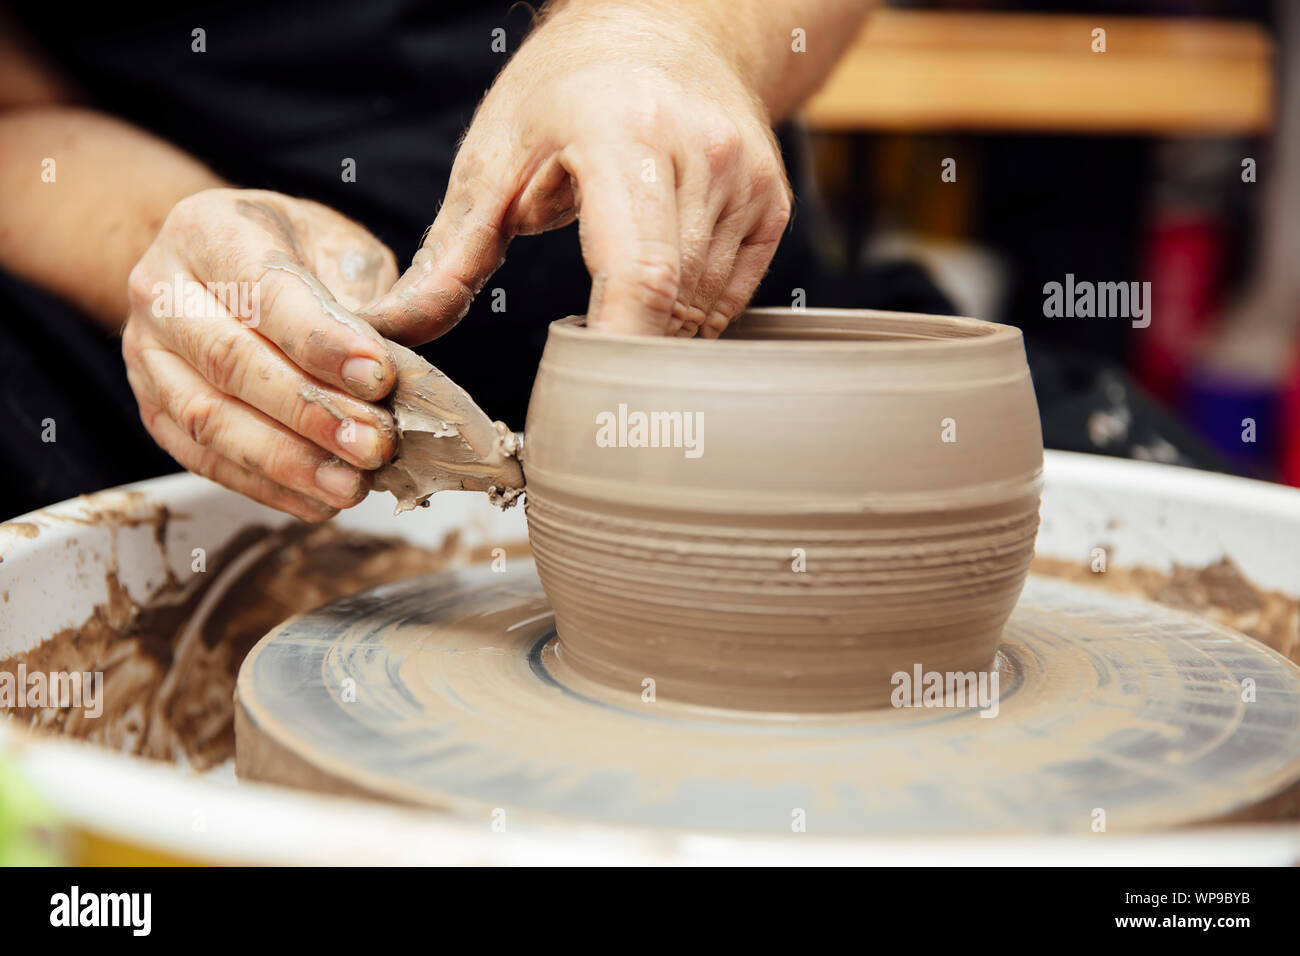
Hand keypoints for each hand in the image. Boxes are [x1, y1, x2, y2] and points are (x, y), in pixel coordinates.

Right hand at [123, 188, 400, 520]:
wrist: (218, 269)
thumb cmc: (292, 255)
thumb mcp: (344, 249)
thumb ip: (381, 295)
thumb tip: (415, 344)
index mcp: (209, 230)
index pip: (266, 290)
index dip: (324, 341)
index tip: (379, 377)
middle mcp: (162, 289)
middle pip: (231, 361)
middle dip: (312, 412)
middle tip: (376, 443)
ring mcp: (147, 355)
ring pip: (210, 419)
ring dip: (289, 461)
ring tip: (352, 484)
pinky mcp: (153, 410)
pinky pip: (203, 459)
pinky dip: (265, 486)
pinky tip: (317, 499)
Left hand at [365, 3, 792, 340]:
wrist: (661, 31)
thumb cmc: (566, 92)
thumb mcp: (495, 158)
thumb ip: (450, 254)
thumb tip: (395, 326)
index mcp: (626, 134)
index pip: (639, 275)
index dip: (616, 352)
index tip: (583, 407)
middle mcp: (703, 153)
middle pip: (672, 305)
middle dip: (624, 357)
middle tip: (578, 379)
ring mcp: (748, 180)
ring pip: (704, 310)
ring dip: (654, 338)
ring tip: (609, 311)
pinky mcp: (773, 203)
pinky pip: (731, 298)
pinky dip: (688, 317)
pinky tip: (652, 291)